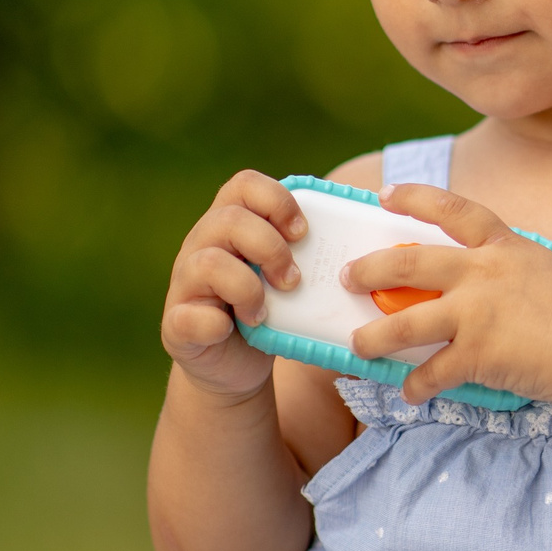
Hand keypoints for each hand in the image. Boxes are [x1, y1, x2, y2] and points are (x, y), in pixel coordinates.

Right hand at [162, 171, 307, 401]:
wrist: (236, 366)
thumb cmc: (272, 312)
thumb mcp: (292, 277)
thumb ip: (315, 255)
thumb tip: (373, 247)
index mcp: (230, 224)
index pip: (245, 184)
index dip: (277, 201)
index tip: (304, 233)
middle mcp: (202, 245)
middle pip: (229, 219)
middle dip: (271, 248)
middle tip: (293, 281)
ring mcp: (185, 284)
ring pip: (208, 262)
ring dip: (247, 287)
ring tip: (265, 311)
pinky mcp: (177, 324)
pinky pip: (187, 316)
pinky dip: (214, 324)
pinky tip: (232, 330)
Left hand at [343, 185, 551, 405]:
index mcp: (505, 248)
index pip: (452, 211)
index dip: (415, 199)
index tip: (385, 195)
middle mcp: (481, 274)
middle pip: (408, 264)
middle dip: (370, 269)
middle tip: (348, 276)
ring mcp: (474, 314)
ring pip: (403, 323)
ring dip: (374, 335)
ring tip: (357, 344)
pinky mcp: (474, 354)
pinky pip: (432, 372)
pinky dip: (416, 385)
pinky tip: (409, 393)